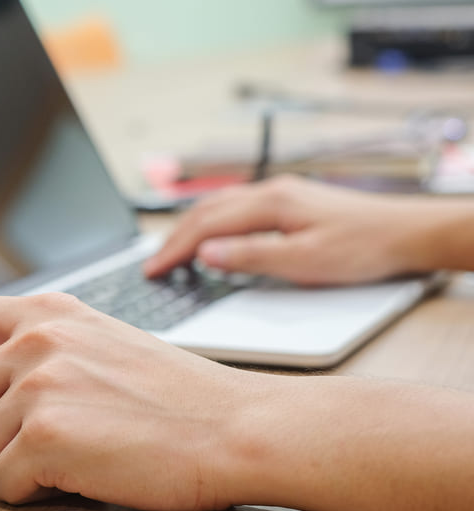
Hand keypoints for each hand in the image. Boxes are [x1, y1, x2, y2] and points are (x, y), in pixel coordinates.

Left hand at [0, 294, 264, 510]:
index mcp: (45, 315)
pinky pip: (1, 485)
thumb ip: (40, 350)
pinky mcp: (47, 436)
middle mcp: (35, 342)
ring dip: (12, 465)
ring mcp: (39, 387)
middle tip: (28, 438)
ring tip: (70, 453)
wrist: (232, 426)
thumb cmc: (175, 395)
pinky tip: (77, 475)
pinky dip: (33, 492)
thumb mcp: (100, 343)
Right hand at [143, 175, 442, 285]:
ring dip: (192, 227)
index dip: (175, 249)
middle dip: (176, 238)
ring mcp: (281, 192)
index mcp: (271, 203)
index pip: (207, 225)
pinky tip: (212, 233)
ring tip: (172, 250)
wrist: (407, 233)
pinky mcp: (290, 200)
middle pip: (207, 211)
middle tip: (154, 264)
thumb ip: (251, 256)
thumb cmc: (363, 248)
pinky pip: (237, 206)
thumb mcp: (303, 262)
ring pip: (220, 205)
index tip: (153, 269)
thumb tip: (207, 253)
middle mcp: (272, 191)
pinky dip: (213, 221)